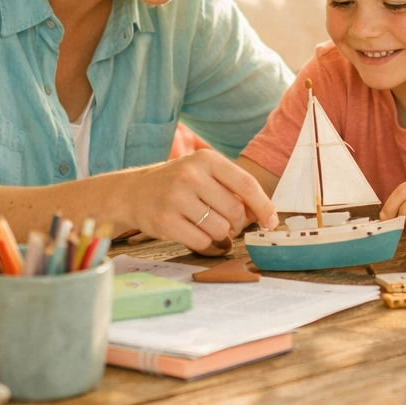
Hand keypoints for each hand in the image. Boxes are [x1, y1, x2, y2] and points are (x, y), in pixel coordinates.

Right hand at [122, 149, 277, 254]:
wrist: (133, 192)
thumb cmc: (178, 184)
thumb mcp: (204, 173)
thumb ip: (233, 188)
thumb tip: (263, 214)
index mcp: (206, 159)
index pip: (247, 184)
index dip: (264, 206)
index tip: (271, 222)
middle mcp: (191, 175)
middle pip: (235, 211)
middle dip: (237, 224)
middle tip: (228, 224)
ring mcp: (176, 198)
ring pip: (220, 229)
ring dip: (221, 235)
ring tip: (210, 228)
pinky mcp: (165, 221)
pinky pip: (201, 242)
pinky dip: (206, 245)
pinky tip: (198, 236)